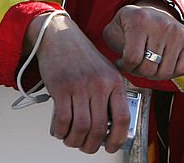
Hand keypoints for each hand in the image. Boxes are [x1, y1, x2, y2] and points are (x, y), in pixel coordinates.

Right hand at [24, 14, 129, 153]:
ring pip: (81, 128)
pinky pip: (63, 120)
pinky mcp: (61, 87)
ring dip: (74, 141)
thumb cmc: (83, 58)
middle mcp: (100, 84)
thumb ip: (110, 96)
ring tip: (71, 139)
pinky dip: (61, 132)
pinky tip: (60, 130)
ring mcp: (81, 86)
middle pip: (99, 129)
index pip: (123, 118)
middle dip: (91, 146)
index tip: (110, 147)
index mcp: (115, 82)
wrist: (61, 37)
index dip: (118, 139)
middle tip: (85, 146)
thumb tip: (111, 128)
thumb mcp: (106, 73)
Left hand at [103, 0, 183, 80]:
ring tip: (148, 65)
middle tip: (136, 65)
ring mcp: (178, 31)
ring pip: (165, 72)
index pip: (132, 59)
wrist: (153, 11)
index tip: (122, 62)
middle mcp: (162, 23)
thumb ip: (111, 43)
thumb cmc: (131, 25)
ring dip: (154, 74)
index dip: (124, 67)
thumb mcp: (113, 29)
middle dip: (138, 72)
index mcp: (139, 19)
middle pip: (148, 68)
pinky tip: (162, 64)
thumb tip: (121, 60)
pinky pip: (182, 69)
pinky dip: (171, 73)